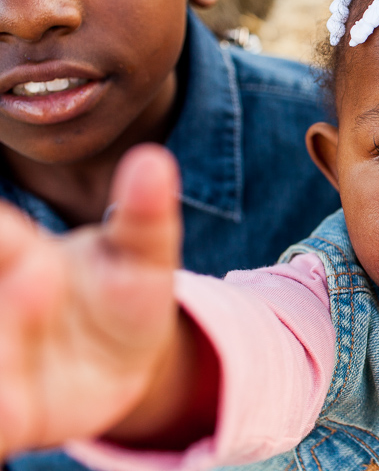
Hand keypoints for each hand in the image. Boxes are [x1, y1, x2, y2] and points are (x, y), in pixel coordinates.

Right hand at [0, 145, 181, 458]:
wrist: (123, 358)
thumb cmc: (125, 292)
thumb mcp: (145, 257)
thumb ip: (145, 216)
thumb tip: (154, 161)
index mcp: (16, 254)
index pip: (4, 241)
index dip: (9, 242)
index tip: (34, 263)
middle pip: (0, 302)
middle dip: (10, 311)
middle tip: (40, 284)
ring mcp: (3, 360)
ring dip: (2, 376)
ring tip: (11, 400)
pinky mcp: (11, 417)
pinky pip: (1, 425)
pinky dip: (2, 424)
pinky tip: (11, 418)